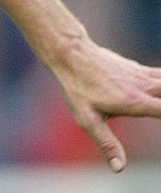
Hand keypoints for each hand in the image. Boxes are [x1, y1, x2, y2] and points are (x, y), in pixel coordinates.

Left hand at [52, 40, 160, 171]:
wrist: (71, 54)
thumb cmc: (77, 88)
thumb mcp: (87, 119)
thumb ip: (106, 143)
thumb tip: (118, 168)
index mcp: (135, 102)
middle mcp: (143, 86)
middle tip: (160, 112)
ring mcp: (141, 75)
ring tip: (159, 103)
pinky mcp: (138, 69)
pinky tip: (158, 90)